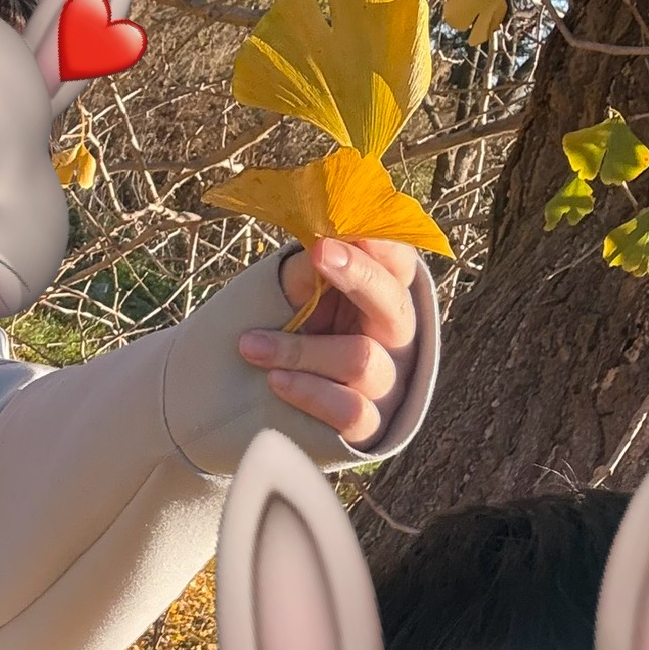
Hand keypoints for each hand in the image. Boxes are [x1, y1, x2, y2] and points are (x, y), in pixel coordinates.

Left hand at [237, 237, 419, 448]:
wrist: (250, 403)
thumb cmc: (282, 333)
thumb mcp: (289, 297)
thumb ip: (305, 272)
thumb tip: (320, 235)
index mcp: (379, 294)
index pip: (398, 261)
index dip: (380, 242)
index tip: (346, 223)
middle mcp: (394, 336)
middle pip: (393, 301)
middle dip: (356, 273)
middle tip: (318, 252)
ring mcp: (387, 382)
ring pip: (361, 359)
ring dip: (299, 349)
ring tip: (250, 345)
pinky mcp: (370, 425)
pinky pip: (352, 410)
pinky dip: (309, 392)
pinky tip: (275, 381)